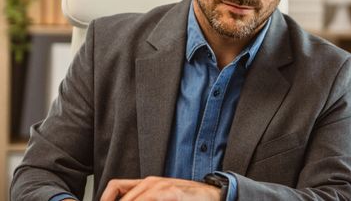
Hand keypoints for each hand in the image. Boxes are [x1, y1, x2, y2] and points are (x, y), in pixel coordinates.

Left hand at [100, 176, 220, 200]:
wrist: (214, 196)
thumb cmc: (189, 200)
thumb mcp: (163, 196)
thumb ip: (146, 197)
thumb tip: (127, 200)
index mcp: (147, 184)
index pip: (115, 187)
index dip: (105, 198)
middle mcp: (151, 183)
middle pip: (121, 195)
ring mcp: (161, 186)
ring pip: (133, 198)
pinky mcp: (171, 193)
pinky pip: (149, 198)